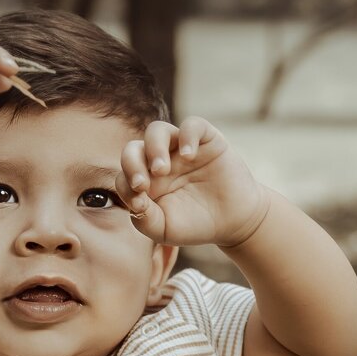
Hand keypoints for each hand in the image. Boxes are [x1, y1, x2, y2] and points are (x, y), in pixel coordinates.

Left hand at [115, 117, 270, 248]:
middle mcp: (159, 161)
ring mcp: (181, 149)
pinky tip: (188, 156)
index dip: (126, 187)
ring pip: (157, 131)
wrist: (233, 221)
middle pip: (133, 148)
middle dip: (132, 163)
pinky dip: (187, 136)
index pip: (124, 175)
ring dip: (154, 148)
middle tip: (143, 184)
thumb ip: (144, 220)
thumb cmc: (195, 225)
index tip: (140, 206)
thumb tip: (134, 202)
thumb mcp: (164, 230)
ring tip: (162, 170)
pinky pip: (192, 125)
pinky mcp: (205, 140)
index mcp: (145, 182)